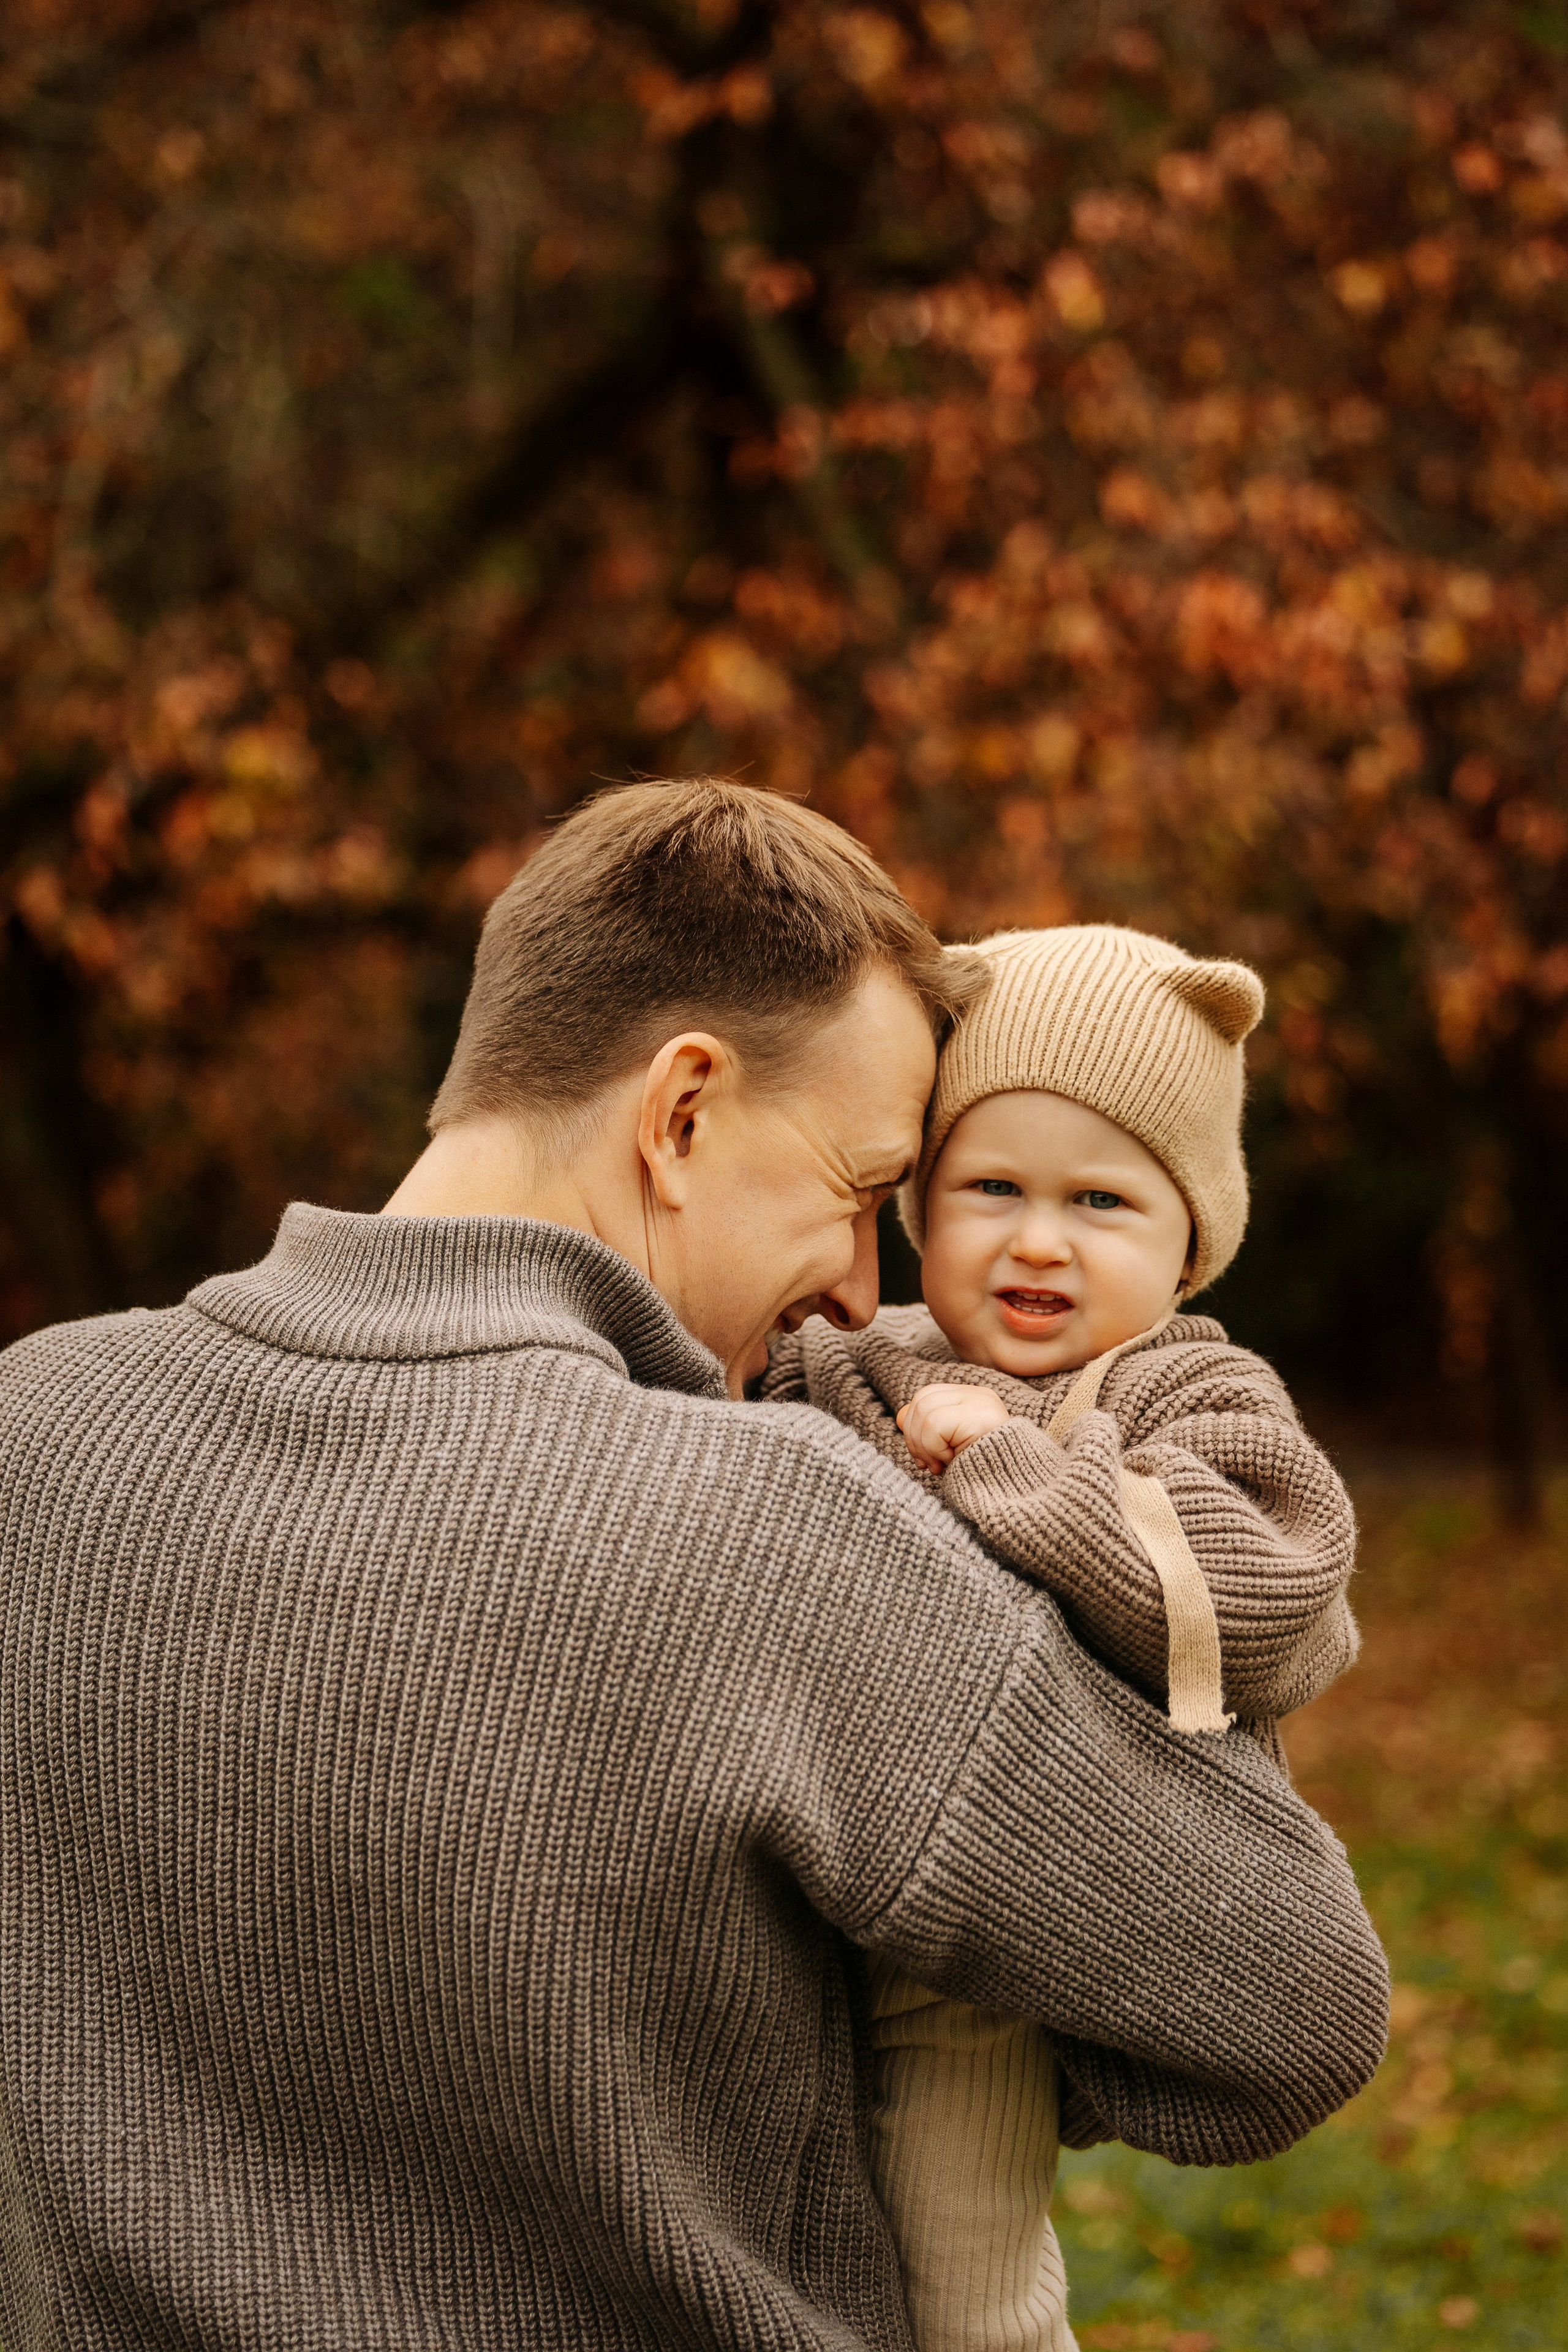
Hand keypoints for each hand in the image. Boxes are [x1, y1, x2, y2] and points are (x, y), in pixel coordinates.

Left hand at [895, 1382, 1009, 1471]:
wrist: (1010, 1493)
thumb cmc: (978, 1473)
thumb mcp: (946, 1449)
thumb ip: (925, 1429)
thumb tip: (899, 1416)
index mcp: (972, 1399)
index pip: (926, 1396)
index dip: (913, 1425)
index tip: (922, 1458)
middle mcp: (979, 1395)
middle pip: (922, 1399)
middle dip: (913, 1437)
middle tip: (926, 1465)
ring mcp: (982, 1403)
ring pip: (924, 1410)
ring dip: (924, 1446)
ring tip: (939, 1466)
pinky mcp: (981, 1417)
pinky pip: (934, 1425)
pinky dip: (933, 1449)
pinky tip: (949, 1462)